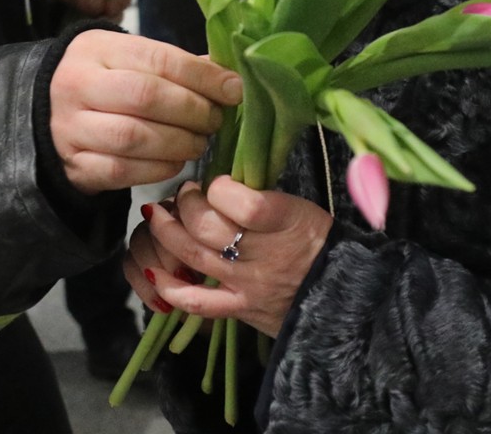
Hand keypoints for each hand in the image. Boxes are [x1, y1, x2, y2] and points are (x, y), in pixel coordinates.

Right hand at [48, 31, 240, 193]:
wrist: (45, 113)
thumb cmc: (104, 81)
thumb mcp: (130, 60)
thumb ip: (176, 67)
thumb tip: (230, 81)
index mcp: (97, 49)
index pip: (158, 59)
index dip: (203, 76)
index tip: (234, 90)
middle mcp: (77, 85)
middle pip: (146, 97)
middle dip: (193, 111)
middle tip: (216, 121)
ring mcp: (70, 127)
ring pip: (134, 137)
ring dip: (179, 143)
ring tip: (199, 142)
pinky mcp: (74, 165)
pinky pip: (122, 171)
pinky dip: (159, 169)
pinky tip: (176, 162)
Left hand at [128, 177, 333, 336]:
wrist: (339, 294)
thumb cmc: (318, 241)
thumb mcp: (299, 207)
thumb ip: (260, 197)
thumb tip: (216, 184)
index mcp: (287, 222)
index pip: (244, 204)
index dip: (218, 188)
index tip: (214, 182)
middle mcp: (264, 255)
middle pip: (207, 228)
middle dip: (186, 204)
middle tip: (184, 194)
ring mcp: (247, 284)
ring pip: (193, 256)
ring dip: (166, 232)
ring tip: (158, 215)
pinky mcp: (238, 309)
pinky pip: (195, 302)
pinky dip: (167, 287)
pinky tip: (150, 270)